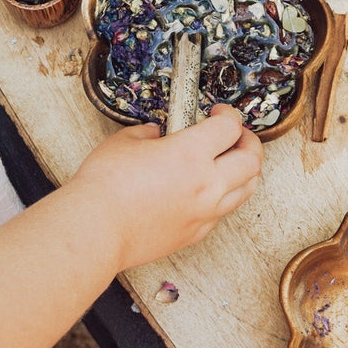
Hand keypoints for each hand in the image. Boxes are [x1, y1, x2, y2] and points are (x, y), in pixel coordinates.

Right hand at [65, 104, 261, 270]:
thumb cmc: (105, 186)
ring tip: (232, 163)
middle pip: (251, 159)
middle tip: (237, 135)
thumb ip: (147, 135)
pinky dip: (223, 198)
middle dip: (249, 142)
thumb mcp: (124, 142)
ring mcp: (204, 212)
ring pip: (246, 190)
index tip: (219, 113)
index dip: (228, 115)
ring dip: (245, 172)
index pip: (230, 128)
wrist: (96, 231)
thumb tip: (155, 135)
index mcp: (192, 153)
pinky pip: (222, 213)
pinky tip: (207, 191)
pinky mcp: (195, 234)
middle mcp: (207, 184)